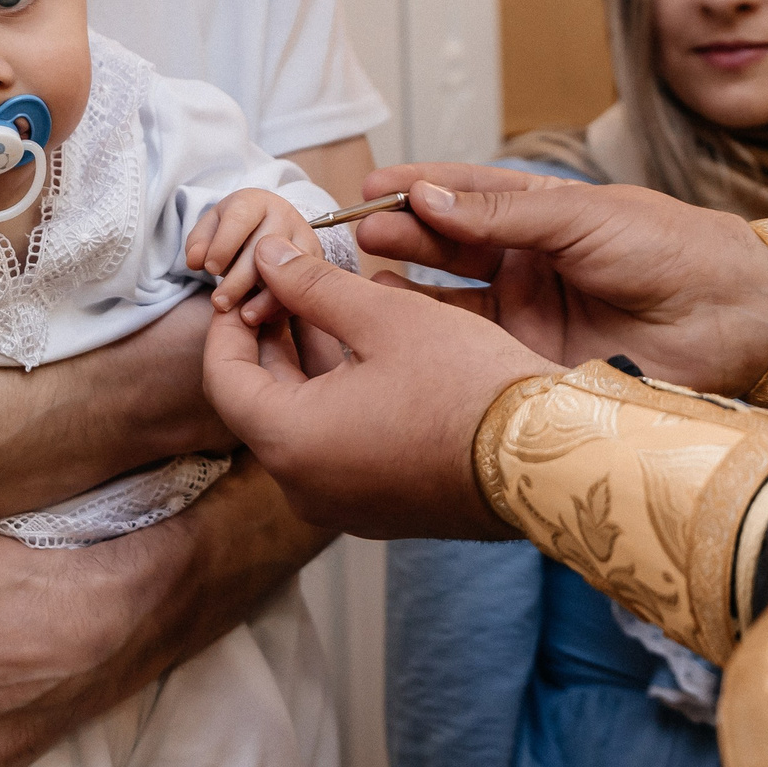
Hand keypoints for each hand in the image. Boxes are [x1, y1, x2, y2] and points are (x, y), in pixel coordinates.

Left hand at [183, 187, 322, 313]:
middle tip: (219, 303)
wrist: (271, 229)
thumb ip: (198, 242)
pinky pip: (303, 287)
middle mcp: (284, 215)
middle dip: (239, 280)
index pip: (239, 218)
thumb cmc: (235, 232)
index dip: (223, 245)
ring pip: (289, 269)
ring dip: (264, 298)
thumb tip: (195, 261)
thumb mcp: (213, 229)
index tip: (209, 270)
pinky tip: (264, 317)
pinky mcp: (316, 262)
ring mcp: (304, 237)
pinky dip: (283, 306)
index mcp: (254, 202)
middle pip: (264, 246)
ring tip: (243, 317)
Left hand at [202, 238, 556, 537]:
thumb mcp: (384, 316)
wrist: (545, 460)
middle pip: (261, 401)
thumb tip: (270, 257)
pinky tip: (367, 353)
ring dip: (308, 366)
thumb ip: (312, 286)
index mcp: (289, 443)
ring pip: (302, 425)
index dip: (229, 321)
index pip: (222, 377)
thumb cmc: (466, 385)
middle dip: (273, 337)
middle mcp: (305, 488)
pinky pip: (338, 450)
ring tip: (331, 305)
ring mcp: (344, 505)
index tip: (248, 280)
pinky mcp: (381, 509)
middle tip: (291, 282)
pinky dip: (338, 401)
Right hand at [348, 162, 767, 395]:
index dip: (418, 190)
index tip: (370, 188)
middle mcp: (528, 262)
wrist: (729, 319)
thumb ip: (499, 215)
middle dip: (402, 236)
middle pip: (448, 247)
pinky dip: (430, 334)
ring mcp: (527, 314)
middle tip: (358, 232)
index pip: (465, 196)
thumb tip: (427, 198)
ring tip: (363, 273)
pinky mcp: (529, 361)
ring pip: (449, 297)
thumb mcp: (580, 216)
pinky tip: (396, 321)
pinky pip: (469, 345)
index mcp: (544, 215)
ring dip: (406, 284)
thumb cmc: (671, 249)